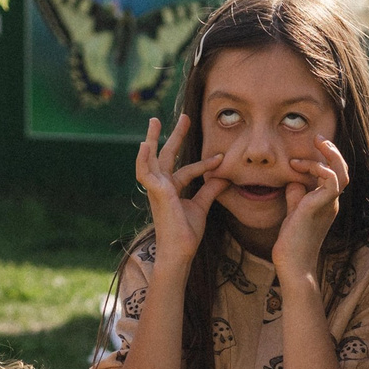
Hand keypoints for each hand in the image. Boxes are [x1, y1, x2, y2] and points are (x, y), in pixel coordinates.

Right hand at [135, 115, 225, 264]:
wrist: (180, 250)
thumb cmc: (187, 232)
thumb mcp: (201, 206)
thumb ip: (210, 190)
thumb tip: (224, 177)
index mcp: (172, 189)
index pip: (188, 170)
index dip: (206, 164)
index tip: (221, 157)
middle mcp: (162, 186)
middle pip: (167, 156)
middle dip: (175, 136)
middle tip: (184, 117)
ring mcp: (156, 188)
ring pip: (152, 159)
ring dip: (152, 139)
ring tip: (154, 121)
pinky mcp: (155, 192)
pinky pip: (144, 172)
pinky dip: (143, 158)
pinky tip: (144, 145)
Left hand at [272, 138, 346, 284]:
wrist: (292, 265)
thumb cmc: (291, 244)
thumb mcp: (293, 214)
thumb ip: (296, 197)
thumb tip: (294, 180)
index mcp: (326, 203)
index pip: (332, 174)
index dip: (318, 161)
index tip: (296, 158)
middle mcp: (331, 203)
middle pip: (342, 169)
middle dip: (331, 150)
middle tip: (317, 137)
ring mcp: (328, 205)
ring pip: (341, 172)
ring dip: (329, 155)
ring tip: (316, 143)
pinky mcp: (321, 208)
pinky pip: (332, 182)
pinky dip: (322, 169)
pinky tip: (303, 166)